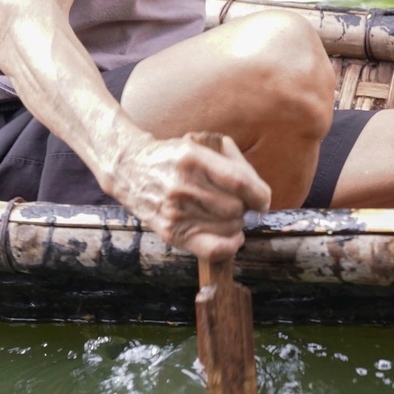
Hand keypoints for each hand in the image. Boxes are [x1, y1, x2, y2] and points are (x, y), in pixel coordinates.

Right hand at [100, 130, 271, 259]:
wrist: (130, 169)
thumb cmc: (174, 157)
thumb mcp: (201, 144)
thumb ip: (233, 163)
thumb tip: (260, 195)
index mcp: (192, 158)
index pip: (238, 182)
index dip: (259, 195)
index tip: (262, 200)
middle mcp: (182, 186)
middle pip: (235, 208)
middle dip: (244, 208)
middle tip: (237, 203)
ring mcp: (175, 211)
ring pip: (228, 227)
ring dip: (236, 223)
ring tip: (226, 215)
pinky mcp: (170, 232)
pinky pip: (212, 248)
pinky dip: (230, 246)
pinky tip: (233, 237)